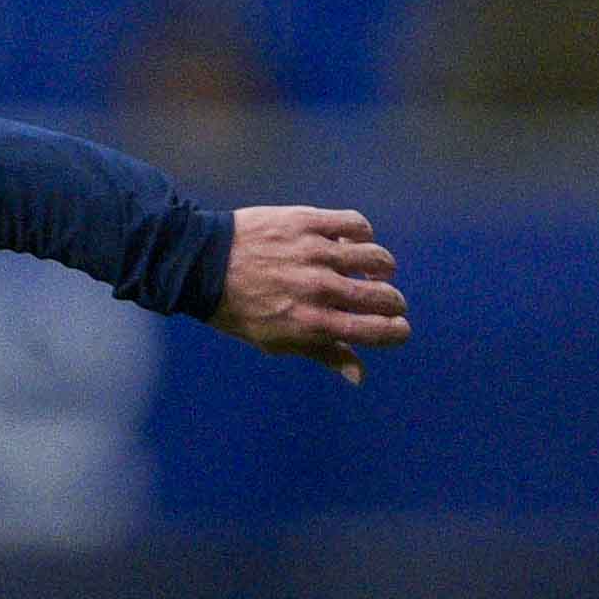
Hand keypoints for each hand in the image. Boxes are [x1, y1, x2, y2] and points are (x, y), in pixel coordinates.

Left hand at [211, 206, 410, 382]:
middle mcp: (319, 289)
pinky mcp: (308, 222)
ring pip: (375, 257)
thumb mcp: (275, 341)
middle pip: (382, 296)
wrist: (200, 264)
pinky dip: (362, 234)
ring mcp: (315, 253)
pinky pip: (354, 224)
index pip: (376, 330)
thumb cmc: (237, 309)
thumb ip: (322, 354)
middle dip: (394, 303)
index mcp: (313, 323)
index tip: (398, 328)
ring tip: (376, 271)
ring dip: (382, 267)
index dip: (396, 331)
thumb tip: (360, 376)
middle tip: (388, 301)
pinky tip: (355, 243)